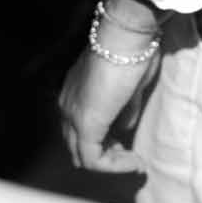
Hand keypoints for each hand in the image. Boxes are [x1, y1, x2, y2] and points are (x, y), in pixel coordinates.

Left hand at [59, 1, 163, 173]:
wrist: (124, 36)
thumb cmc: (132, 51)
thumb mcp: (131, 85)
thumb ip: (125, 108)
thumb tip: (125, 127)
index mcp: (75, 92)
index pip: (80, 127)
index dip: (104, 140)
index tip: (128, 144)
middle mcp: (66, 105)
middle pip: (77, 145)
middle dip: (105, 154)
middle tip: (130, 156)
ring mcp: (72, 115)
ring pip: (82, 154)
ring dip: (109, 162)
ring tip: (134, 162)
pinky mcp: (85, 124)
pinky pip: (93, 159)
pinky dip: (114, 166)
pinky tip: (135, 162)